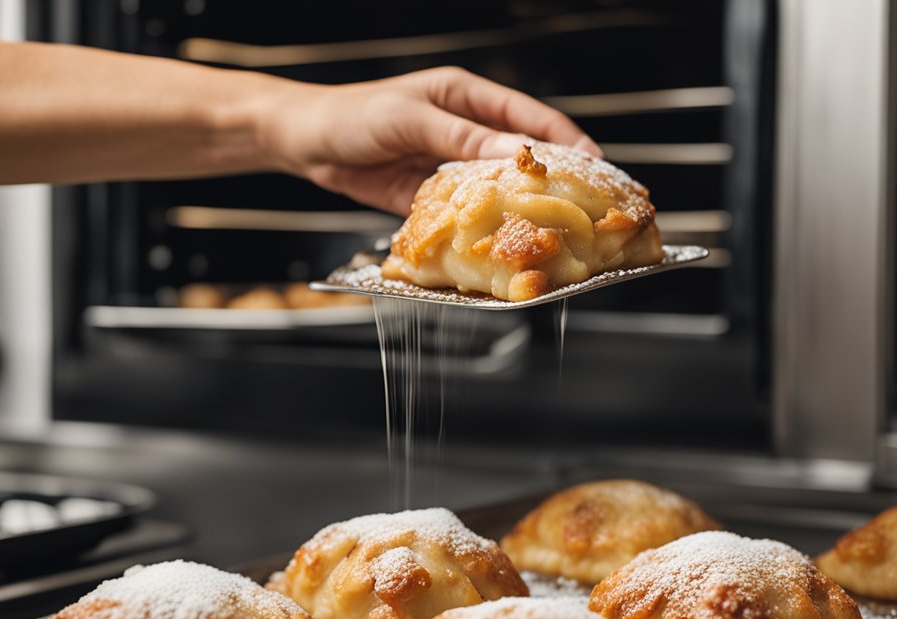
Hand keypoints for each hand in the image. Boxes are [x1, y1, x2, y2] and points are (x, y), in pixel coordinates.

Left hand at [258, 67, 601, 214]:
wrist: (303, 143)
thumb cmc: (351, 116)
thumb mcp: (408, 119)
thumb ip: (460, 138)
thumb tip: (513, 152)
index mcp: (465, 99)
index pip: (527, 117)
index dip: (563, 139)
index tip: (593, 163)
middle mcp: (463, 132)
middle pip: (518, 156)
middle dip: (550, 179)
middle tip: (584, 205)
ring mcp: (449, 166)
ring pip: (496, 188)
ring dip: (519, 208)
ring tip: (550, 230)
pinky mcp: (432, 196)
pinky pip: (466, 212)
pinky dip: (483, 226)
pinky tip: (500, 242)